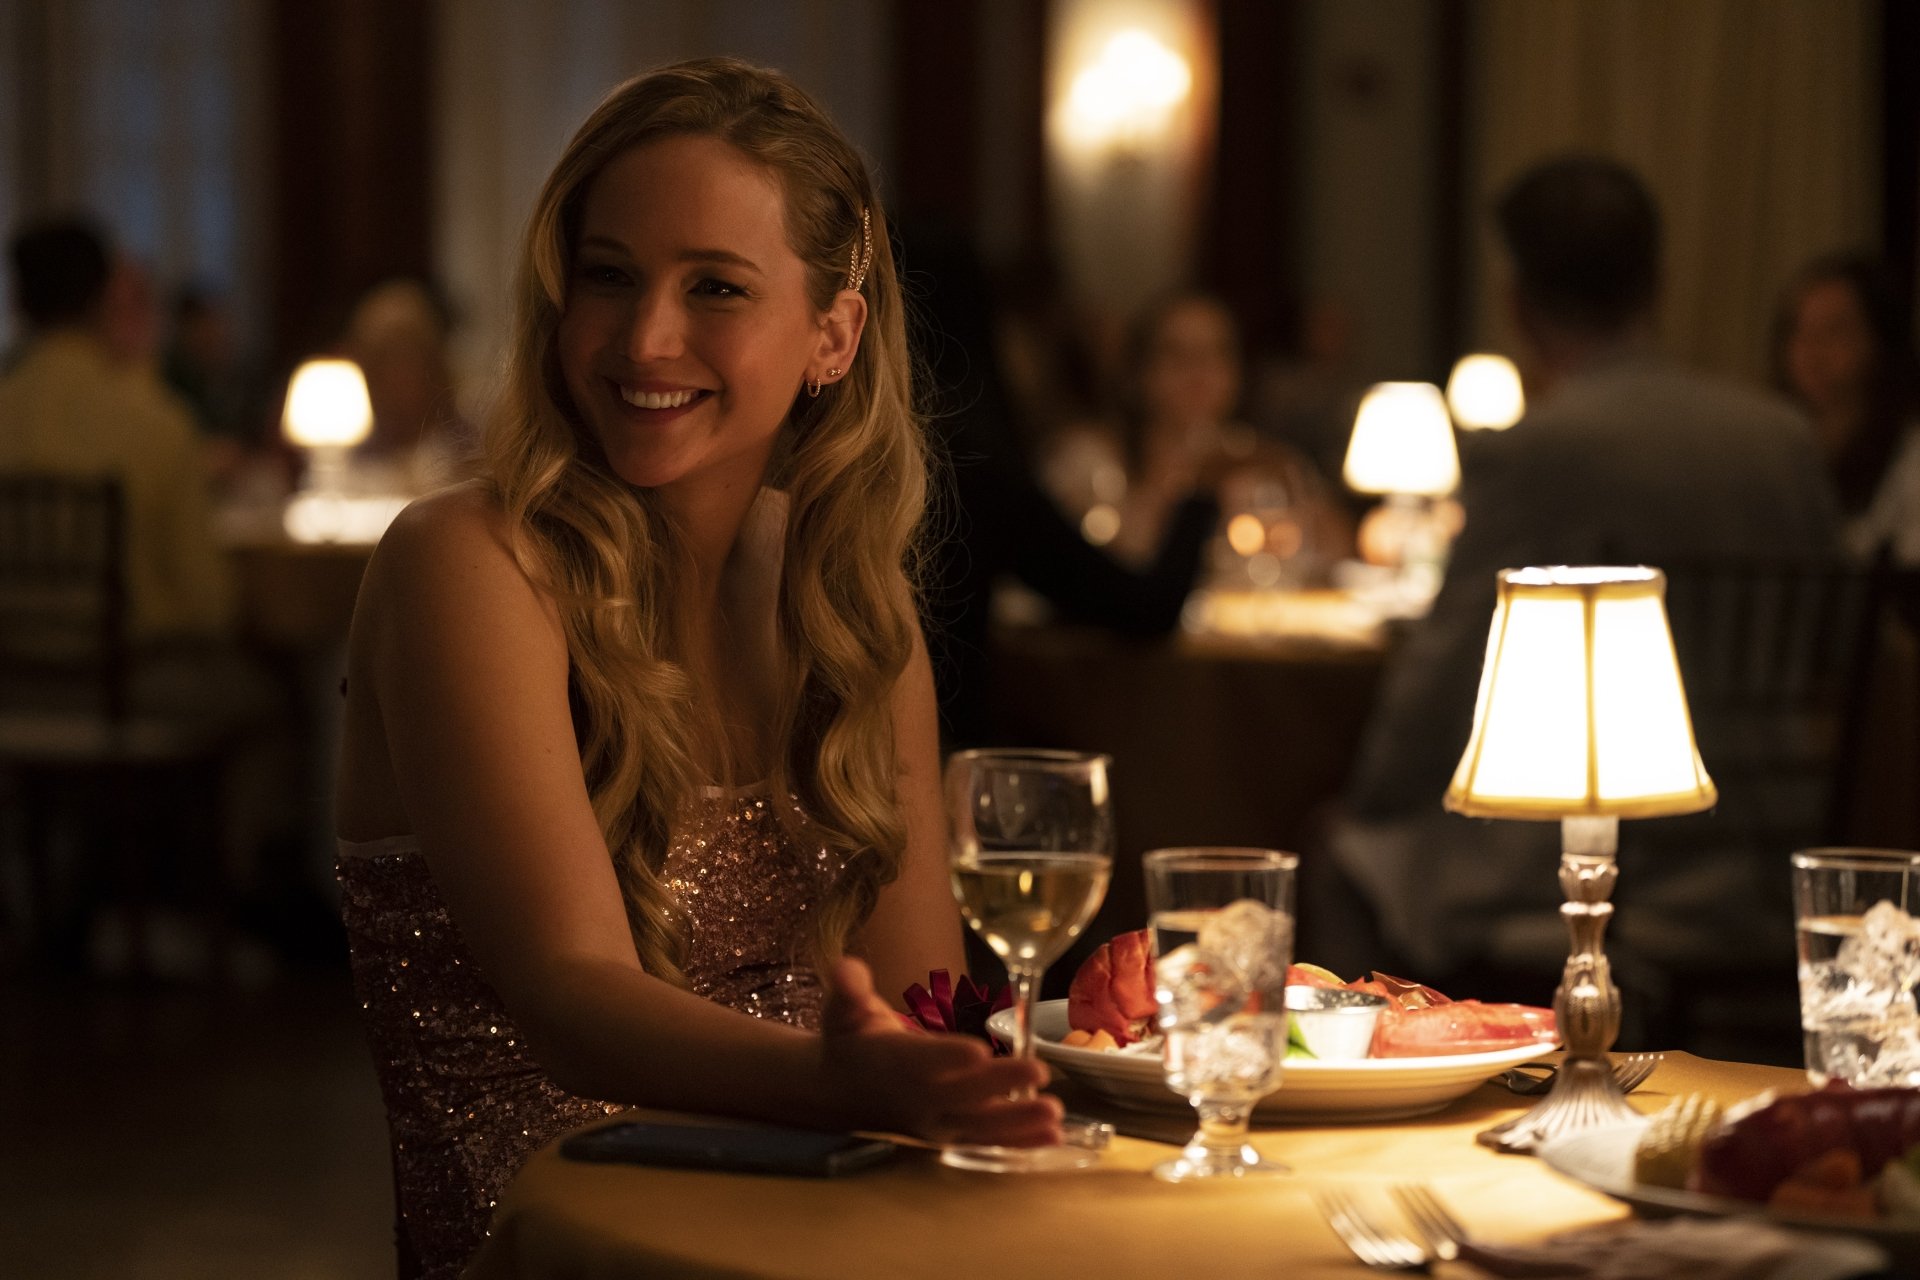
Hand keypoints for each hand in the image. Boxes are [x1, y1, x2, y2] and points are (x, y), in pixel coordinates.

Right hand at [819, 957, 1060, 1147]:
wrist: (837, 1095)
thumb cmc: (848, 1042)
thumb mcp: (842, 1010)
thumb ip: (848, 989)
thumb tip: (846, 969)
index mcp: (892, 1062)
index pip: (921, 1061)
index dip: (948, 1057)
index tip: (979, 1051)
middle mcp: (916, 1098)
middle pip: (961, 1095)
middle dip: (1000, 1084)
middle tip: (1039, 1071)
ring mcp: (934, 1123)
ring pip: (978, 1126)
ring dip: (1018, 1122)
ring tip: (1055, 1115)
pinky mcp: (949, 1136)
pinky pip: (985, 1143)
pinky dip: (1018, 1142)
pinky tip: (1053, 1136)